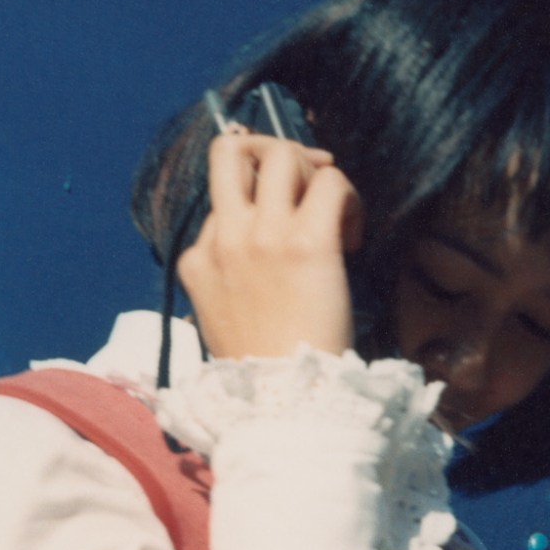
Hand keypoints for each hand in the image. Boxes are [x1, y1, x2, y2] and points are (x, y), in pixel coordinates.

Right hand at [176, 131, 364, 360]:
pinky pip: (330, 181)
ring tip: (331, 206)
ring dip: (312, 169)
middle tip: (304, 174)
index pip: (220, 198)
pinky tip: (352, 234)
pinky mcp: (307, 242)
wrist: (284, 401)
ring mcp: (263, 235)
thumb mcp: (219, 316)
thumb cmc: (262, 368)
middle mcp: (225, 237)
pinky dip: (347, 195)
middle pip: (232, 150)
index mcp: (197, 258)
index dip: (254, 201)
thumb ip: (227, 275)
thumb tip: (260, 242)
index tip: (282, 223)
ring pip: (283, 154)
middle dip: (269, 149)